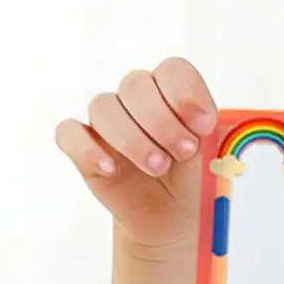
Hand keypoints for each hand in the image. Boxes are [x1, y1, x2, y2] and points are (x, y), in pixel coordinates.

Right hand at [55, 58, 218, 249]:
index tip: (203, 126)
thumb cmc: (195, 176)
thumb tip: (210, 123)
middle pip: (135, 85)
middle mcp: (136, 98)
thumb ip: (213, 134)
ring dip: (132, 138)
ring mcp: (107, 121)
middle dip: (161, 121)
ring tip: (158, 167)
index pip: (172, 70)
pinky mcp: (83, 146)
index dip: (186, 94)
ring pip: (102, 106)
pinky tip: (112, 169)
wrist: (173, 213)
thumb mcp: (214, 155)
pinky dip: (88, 149)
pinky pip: (68, 133)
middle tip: (183, 152)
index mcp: (172, 91)